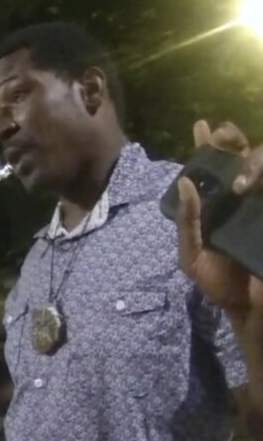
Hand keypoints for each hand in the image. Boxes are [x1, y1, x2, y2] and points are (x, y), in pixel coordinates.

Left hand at [177, 120, 262, 314]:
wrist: (251, 312)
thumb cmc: (219, 284)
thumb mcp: (192, 255)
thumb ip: (187, 222)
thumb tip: (185, 183)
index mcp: (219, 206)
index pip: (214, 169)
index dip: (209, 146)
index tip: (203, 127)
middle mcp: (244, 202)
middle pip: (242, 160)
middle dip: (233, 142)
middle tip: (226, 134)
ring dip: (254, 158)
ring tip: (241, 158)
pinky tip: (258, 177)